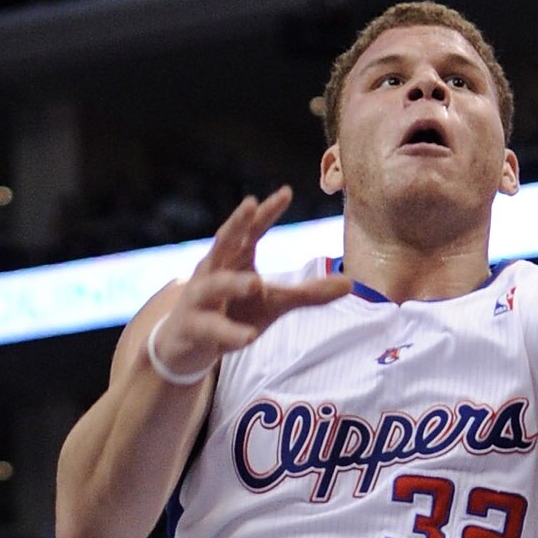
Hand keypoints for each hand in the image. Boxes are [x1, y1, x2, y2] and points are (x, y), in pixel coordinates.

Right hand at [143, 189, 347, 385]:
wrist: (186, 345)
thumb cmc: (234, 313)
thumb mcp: (273, 302)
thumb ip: (308, 293)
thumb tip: (350, 284)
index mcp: (233, 257)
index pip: (251, 229)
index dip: (266, 211)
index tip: (286, 192)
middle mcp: (212, 270)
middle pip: (222, 240)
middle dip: (235, 223)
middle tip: (250, 204)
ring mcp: (198, 297)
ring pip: (214, 285)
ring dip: (234, 282)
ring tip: (256, 283)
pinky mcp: (192, 327)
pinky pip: (211, 328)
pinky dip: (230, 332)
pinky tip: (249, 337)